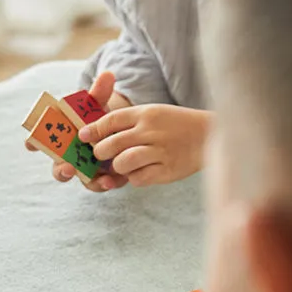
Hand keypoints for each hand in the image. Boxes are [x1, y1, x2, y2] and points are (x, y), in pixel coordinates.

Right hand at [26, 72, 130, 191]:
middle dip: (61, 170)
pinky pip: (98, 184)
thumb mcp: (98, 104)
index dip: (32, 142)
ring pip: (79, 179)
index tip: (30, 143)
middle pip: (58, 167)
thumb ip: (99, 93)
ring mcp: (82, 169)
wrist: (117, 130)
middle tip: (68, 168)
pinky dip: (106, 184)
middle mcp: (66, 156)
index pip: (39, 141)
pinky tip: (115, 180)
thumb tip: (108, 75)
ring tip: (101, 180)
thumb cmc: (97, 116)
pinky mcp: (98, 177)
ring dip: (89, 181)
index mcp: (59, 136)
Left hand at [73, 104, 210, 187]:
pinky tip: (141, 172)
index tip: (83, 136)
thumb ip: (126, 121)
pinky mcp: (167, 170)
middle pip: (111, 144)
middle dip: (100, 152)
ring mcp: (160, 151)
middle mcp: (151, 131)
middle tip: (101, 155)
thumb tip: (93, 131)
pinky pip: (138, 179)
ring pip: (122, 163)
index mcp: (146, 114)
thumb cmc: (174, 125)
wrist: (209, 135)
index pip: (111, 120)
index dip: (94, 129)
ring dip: (118, 167)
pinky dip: (134, 178)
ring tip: (123, 165)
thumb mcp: (153, 112)